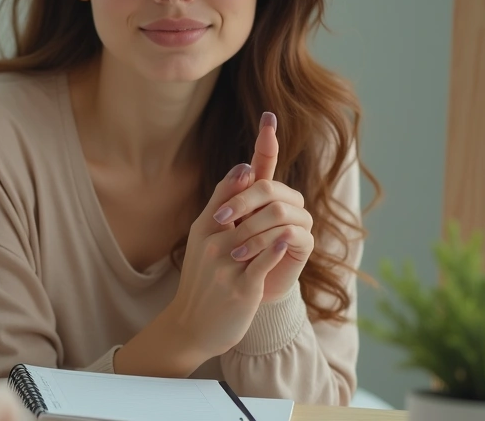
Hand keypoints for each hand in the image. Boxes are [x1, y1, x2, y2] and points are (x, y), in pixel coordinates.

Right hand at [161, 160, 289, 360]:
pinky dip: (277, 248)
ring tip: (291, 220)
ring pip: (258, 233)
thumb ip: (222, 208)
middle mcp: (211, 243)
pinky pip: (264, 261)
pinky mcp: (242, 287)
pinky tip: (287, 240)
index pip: (225, 192)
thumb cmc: (204, 280)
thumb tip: (245, 170)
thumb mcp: (203, 241)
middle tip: (279, 194)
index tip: (257, 157)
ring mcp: (225, 265)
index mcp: (203, 229)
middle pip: (244, 209)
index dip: (242, 174)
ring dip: (276, 225)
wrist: (193, 326)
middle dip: (264, 200)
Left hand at [214, 112, 313, 301]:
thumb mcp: (217, 226)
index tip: (268, 117)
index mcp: (261, 193)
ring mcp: (297, 221)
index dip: (267, 141)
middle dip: (242, 202)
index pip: (266, 161)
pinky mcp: (304, 244)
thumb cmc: (223, 259)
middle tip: (218, 220)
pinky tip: (248, 256)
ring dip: (251, 229)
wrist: (231, 297)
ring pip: (279, 210)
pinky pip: (290, 233)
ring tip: (231, 251)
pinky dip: (265, 243)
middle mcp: (284, 202)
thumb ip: (227, 196)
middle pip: (269, 187)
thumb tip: (243, 166)